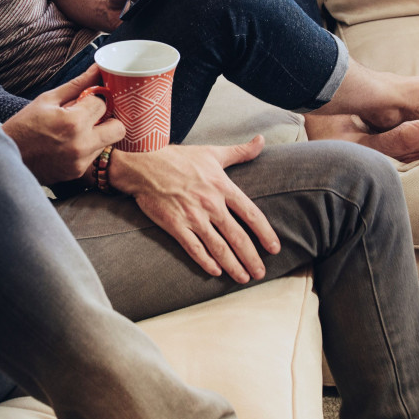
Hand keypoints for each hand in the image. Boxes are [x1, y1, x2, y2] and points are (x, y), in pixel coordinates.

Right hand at [1, 65, 125, 182]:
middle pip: (118, 128)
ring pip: (107, 143)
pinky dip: (87, 148)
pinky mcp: (77, 173)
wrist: (6, 158)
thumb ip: (77, 85)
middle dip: (109, 119)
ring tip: (76, 130)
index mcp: (73, 122)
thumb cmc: (24, 125)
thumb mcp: (48, 99)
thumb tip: (98, 68)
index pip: (103, 102)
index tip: (87, 99)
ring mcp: (80, 161)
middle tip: (93, 116)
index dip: (96, 98)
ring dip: (98, 134)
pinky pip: (94, 156)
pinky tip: (69, 143)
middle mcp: (81, 144)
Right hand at [107, 135, 280, 281]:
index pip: (251, 214)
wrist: (144, 164)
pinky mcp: (175, 225)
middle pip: (237, 236)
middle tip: (260, 273)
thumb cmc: (179, 158)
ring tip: (243, 278)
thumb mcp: (213, 152)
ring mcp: (192, 216)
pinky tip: (215, 272)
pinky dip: (205, 262)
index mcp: (222, 186)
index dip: (265, 233)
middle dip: (251, 258)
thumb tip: (261, 140)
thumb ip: (240, 152)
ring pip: (218, 247)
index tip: (274, 248)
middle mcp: (211, 204)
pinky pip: (194, 248)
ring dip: (232, 265)